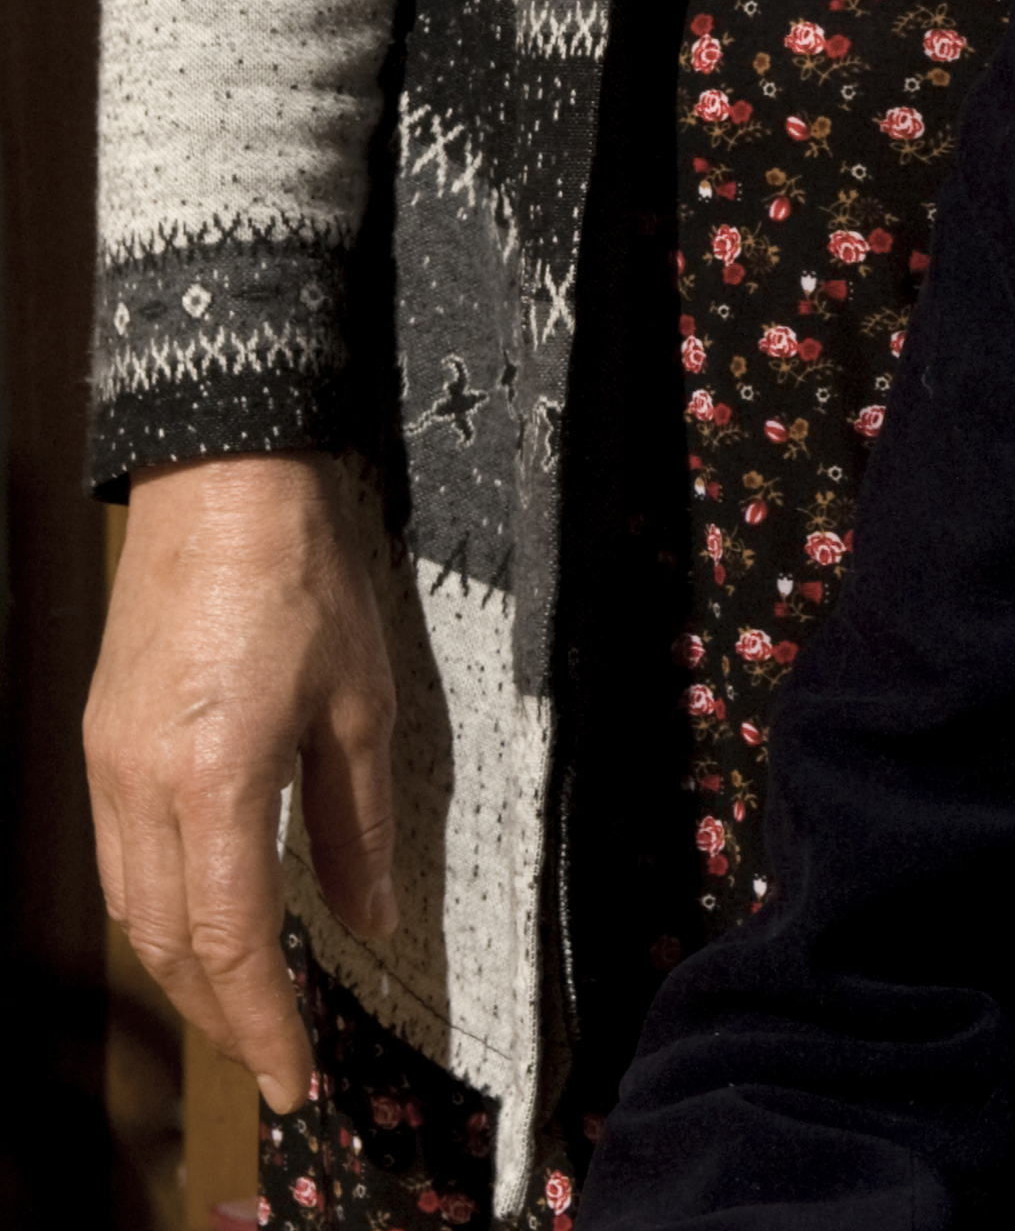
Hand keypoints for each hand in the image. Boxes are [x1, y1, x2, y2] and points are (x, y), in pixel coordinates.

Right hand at [85, 451, 397, 1113]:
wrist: (222, 481)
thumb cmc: (303, 579)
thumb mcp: (360, 701)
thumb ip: (359, 823)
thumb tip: (370, 918)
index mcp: (216, 783)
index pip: (231, 942)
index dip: (262, 1022)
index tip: (296, 1077)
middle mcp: (143, 790)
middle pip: (170, 944)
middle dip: (221, 1014)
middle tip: (277, 1057)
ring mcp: (109, 767)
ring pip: (134, 910)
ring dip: (184, 970)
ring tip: (243, 1004)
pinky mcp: (101, 742)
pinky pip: (119, 859)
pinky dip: (157, 911)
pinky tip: (197, 919)